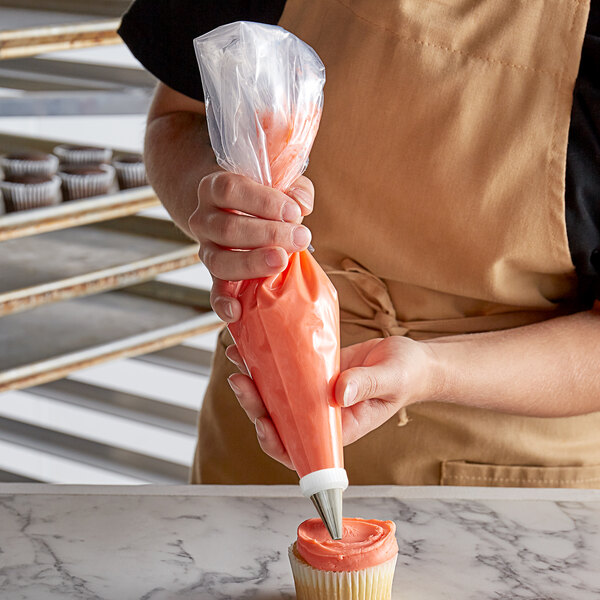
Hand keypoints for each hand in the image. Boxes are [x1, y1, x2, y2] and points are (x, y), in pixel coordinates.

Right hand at [188, 172, 313, 321]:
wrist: (231, 212)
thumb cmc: (263, 198)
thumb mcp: (278, 182)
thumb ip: (295, 188)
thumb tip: (302, 205)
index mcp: (215, 188)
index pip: (230, 191)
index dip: (263, 201)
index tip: (293, 212)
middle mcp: (204, 220)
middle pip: (227, 228)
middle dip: (268, 235)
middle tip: (300, 238)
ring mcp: (207, 250)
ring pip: (220, 261)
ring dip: (253, 263)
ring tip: (282, 261)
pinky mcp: (216, 276)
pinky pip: (214, 292)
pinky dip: (223, 304)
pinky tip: (237, 311)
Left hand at [225, 336, 436, 468]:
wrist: (409, 359)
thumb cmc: (407, 375)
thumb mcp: (391, 379)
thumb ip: (367, 385)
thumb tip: (338, 393)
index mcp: (339, 429)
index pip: (300, 449)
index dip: (276, 443)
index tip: (263, 423)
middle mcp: (320, 416)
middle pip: (279, 421)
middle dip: (255, 405)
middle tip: (241, 381)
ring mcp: (314, 394)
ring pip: (276, 397)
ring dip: (254, 383)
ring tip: (237, 358)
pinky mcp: (312, 373)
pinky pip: (284, 372)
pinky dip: (266, 361)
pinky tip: (250, 344)